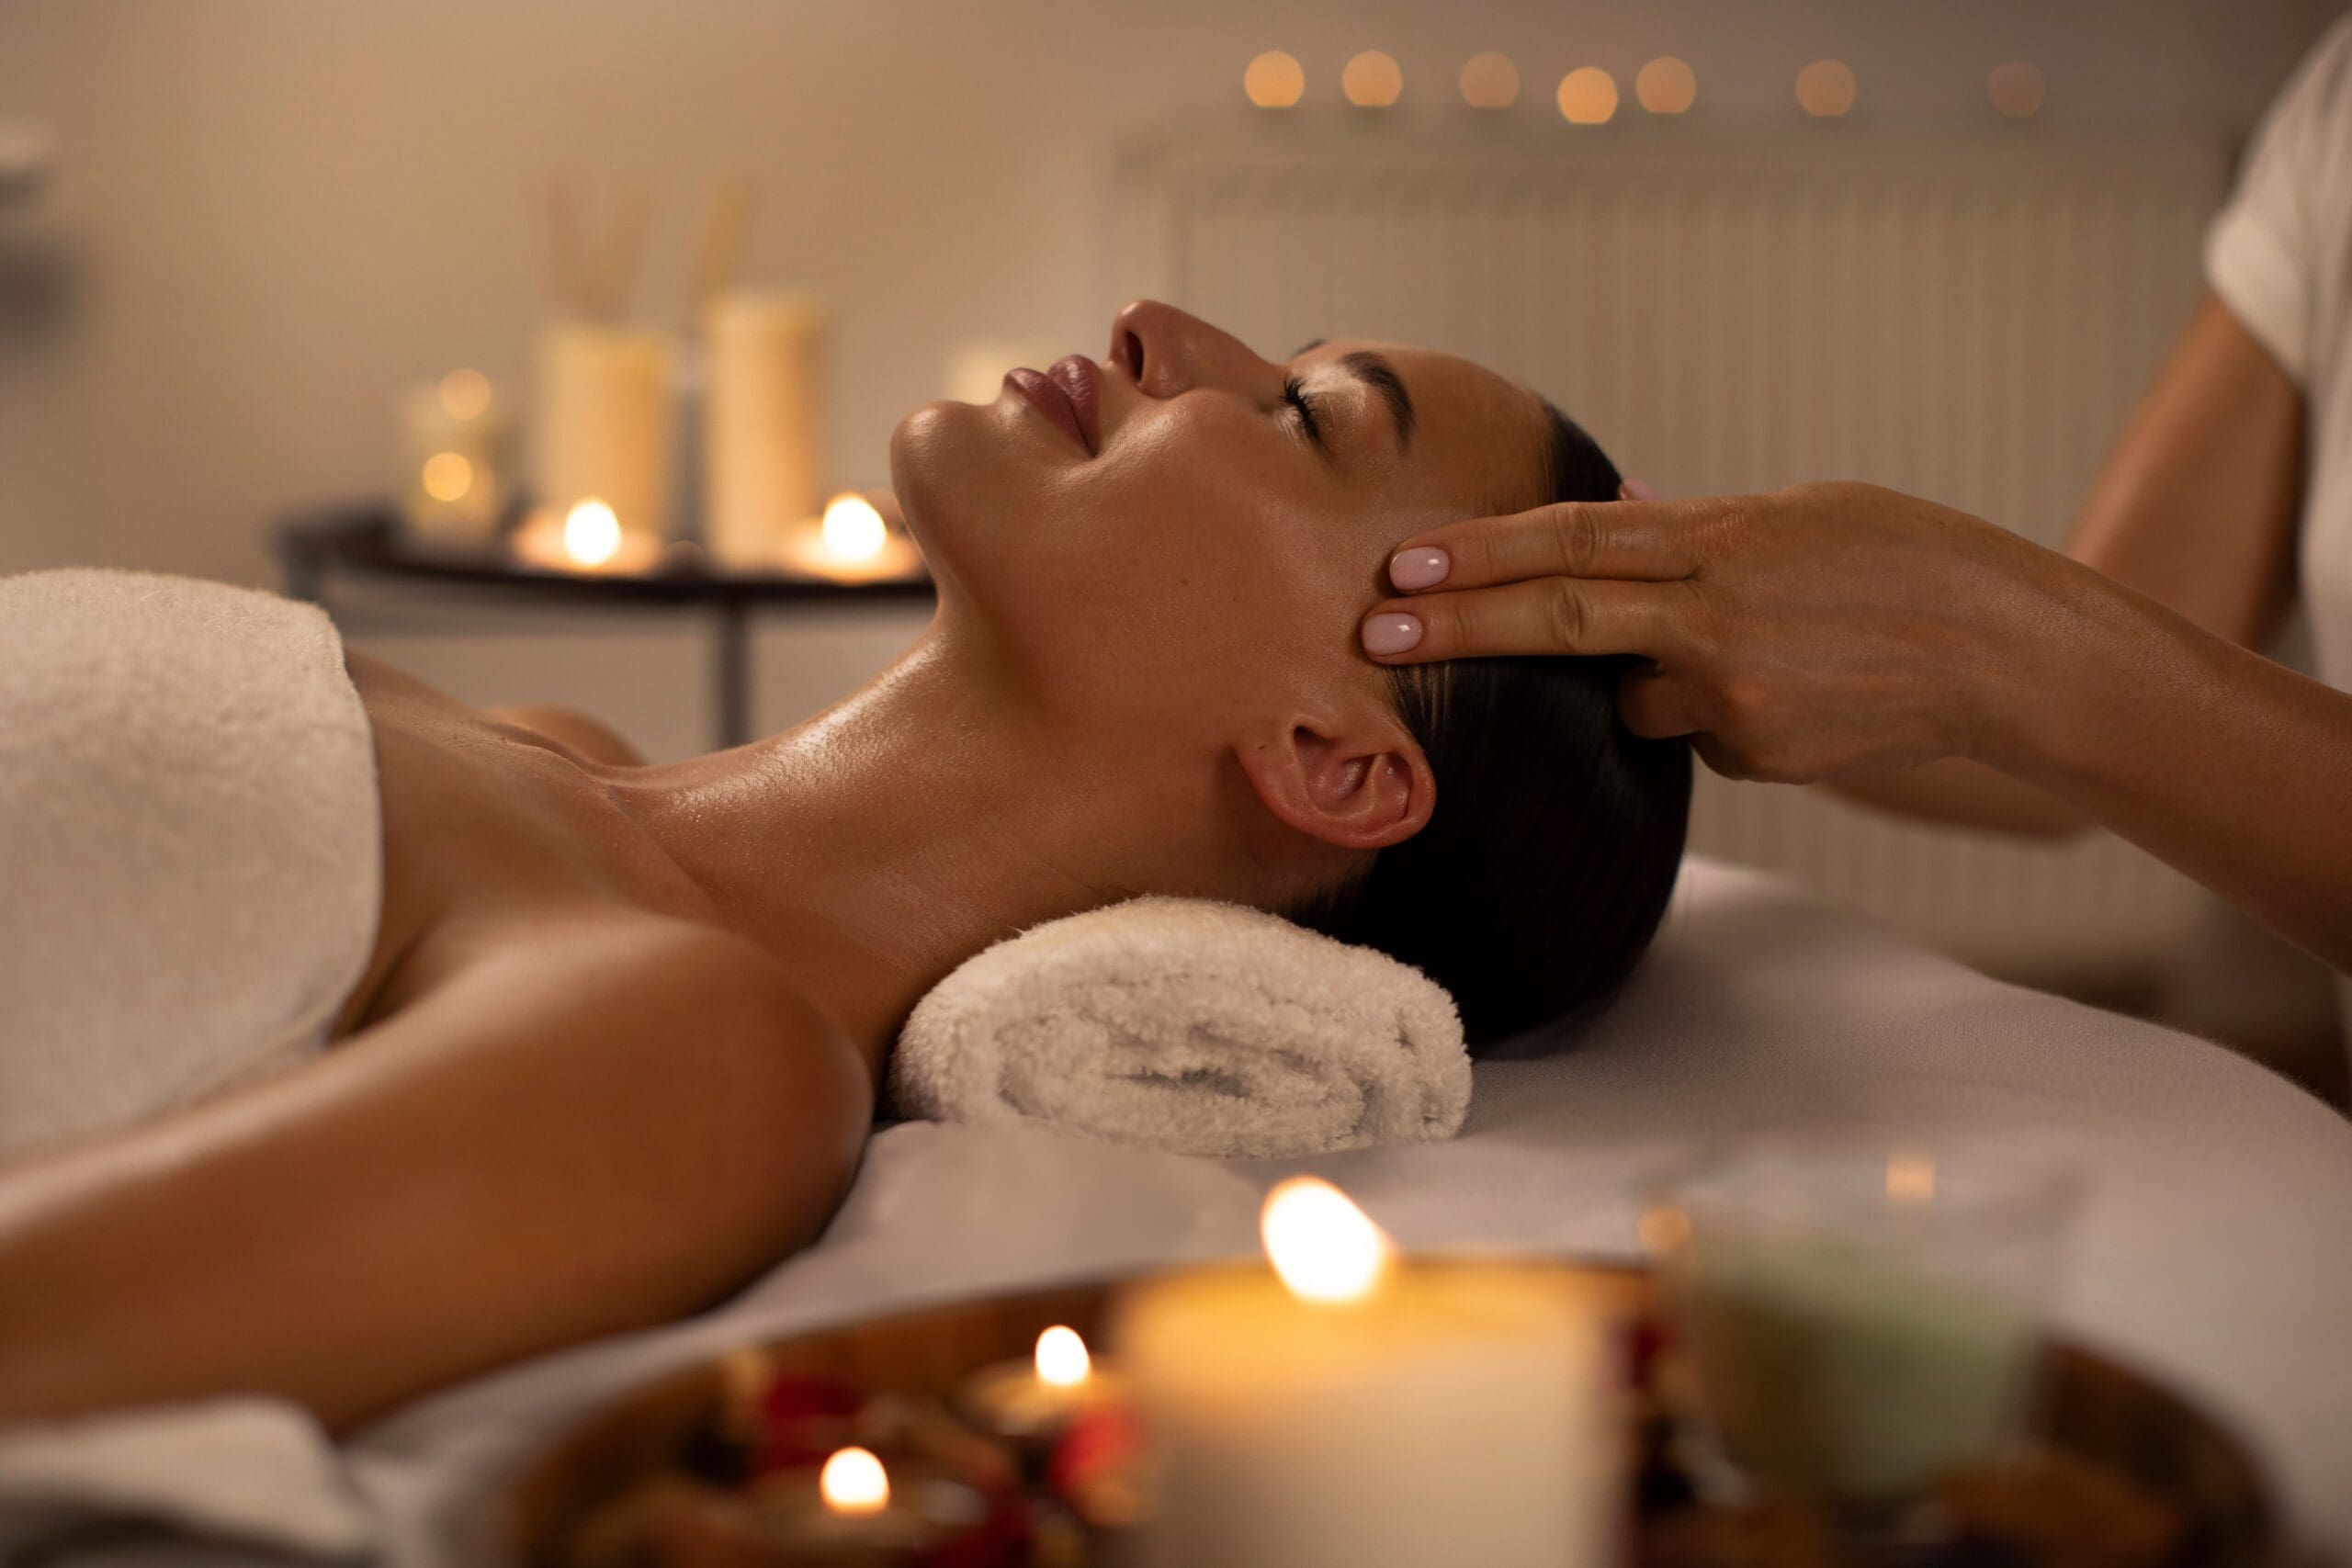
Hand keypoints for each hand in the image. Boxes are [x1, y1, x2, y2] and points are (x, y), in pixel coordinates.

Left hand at [1359, 481, 2091, 782]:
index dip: (1481, 553)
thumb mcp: (1798, 510)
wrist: (2002, 654)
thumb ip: (1693, 525)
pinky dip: (1710, 709)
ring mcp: (1733, 697)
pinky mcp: (1752, 756)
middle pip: (1560, 618)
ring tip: (1756, 648)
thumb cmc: (1903, 560)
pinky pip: (1691, 732)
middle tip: (1375, 636)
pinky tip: (1788, 689)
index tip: (1403, 567)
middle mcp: (1716, 618)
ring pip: (1631, 693)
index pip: (1574, 539)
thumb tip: (1610, 510)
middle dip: (1460, 630)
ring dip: (1648, 673)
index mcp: (1723, 538)